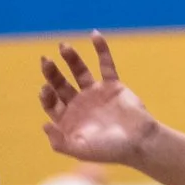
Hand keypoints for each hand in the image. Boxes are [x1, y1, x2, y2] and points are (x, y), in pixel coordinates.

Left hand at [38, 33, 157, 169]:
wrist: (140, 142)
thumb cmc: (110, 150)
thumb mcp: (81, 150)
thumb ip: (60, 142)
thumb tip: (44, 125)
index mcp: (70, 121)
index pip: (51, 104)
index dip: (46, 95)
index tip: (46, 88)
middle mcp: (81, 105)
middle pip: (61, 84)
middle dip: (52, 73)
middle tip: (46, 61)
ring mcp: (96, 94)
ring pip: (79, 71)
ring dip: (71, 58)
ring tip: (63, 46)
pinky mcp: (113, 85)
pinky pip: (106, 64)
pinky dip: (101, 49)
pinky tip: (95, 34)